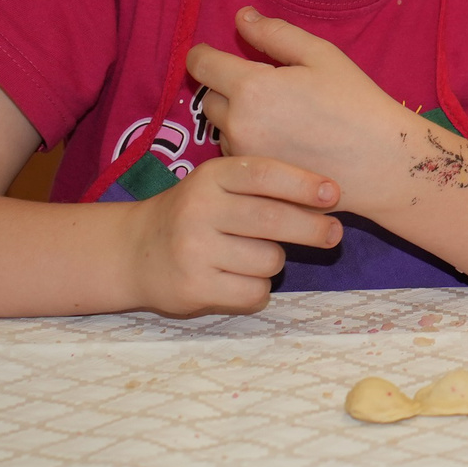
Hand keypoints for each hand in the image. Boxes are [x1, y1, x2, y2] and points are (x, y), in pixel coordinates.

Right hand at [123, 154, 342, 316]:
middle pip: (272, 220)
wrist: (134, 250)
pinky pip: (253, 292)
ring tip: (253, 256)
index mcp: (211, 177)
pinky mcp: (193, 288)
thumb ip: (263, 186)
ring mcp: (194, 251)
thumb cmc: (196, 213)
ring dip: (274, 262)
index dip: (303, 183)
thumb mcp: (219, 185)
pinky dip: (259, 289)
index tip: (333, 193)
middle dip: (312, 228)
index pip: (264, 174)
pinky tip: (241, 280)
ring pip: (268, 260)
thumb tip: (328, 195)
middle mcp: (199, 210)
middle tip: (333, 233)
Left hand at [188, 7, 419, 203]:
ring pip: (221, 127)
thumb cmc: (354, 101)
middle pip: (208, 97)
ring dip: (236, 117)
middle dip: (226, 87)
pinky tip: (282, 141)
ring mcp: (242, 155)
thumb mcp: (321, 55)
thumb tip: (241, 16)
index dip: (204, 53)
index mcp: (251, 87)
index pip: (201, 64)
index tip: (214, 53)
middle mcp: (237, 123)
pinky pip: (235, 152)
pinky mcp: (252, 178)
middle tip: (263, 87)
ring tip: (278, 117)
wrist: (379, 161)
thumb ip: (274, 33)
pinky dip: (248, 142)